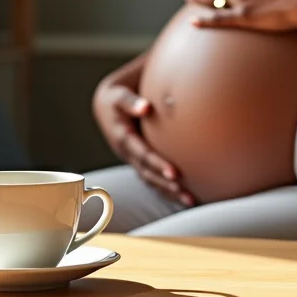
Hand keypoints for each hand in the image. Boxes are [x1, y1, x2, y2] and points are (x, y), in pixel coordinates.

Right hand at [92, 81, 193, 205]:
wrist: (106, 105)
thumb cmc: (116, 98)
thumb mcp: (119, 96)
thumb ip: (130, 102)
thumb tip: (145, 107)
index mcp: (122, 138)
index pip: (142, 154)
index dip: (157, 164)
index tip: (174, 173)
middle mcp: (127, 153)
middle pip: (147, 173)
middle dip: (165, 184)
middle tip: (185, 192)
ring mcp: (132, 159)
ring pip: (150, 180)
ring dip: (168, 192)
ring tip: (190, 201)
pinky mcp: (138, 160)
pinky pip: (152, 177)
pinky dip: (166, 188)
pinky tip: (183, 195)